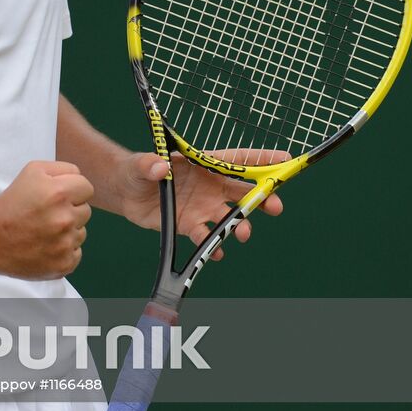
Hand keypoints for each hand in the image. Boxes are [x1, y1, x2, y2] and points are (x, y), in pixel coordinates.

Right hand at [0, 160, 93, 279]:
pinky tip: (46, 246)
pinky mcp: (63, 264)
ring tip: (44, 230)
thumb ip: (62, 169)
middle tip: (48, 213)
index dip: (72, 189)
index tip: (58, 196)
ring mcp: (65, 244)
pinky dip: (64, 250)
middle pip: (86, 210)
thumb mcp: (33, 170)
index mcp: (59, 193)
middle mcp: (64, 219)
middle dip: (70, 209)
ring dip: (67, 231)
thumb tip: (80, 179)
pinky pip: (76, 253)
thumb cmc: (11, 202)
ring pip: (81, 232)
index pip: (87, 187)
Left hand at [117, 149, 285, 260]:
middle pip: (243, 191)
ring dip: (240, 225)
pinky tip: (215, 251)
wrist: (125, 193)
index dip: (262, 159)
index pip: (237, 160)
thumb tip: (159, 167)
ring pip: (229, 216)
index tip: (286, 161)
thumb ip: (150, 164)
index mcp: (204, 163)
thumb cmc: (137, 169)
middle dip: (263, 198)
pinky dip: (213, 245)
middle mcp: (209, 185)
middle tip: (276, 207)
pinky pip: (206, 236)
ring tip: (244, 233)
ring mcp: (202, 206)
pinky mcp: (189, 225)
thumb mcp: (141, 164)